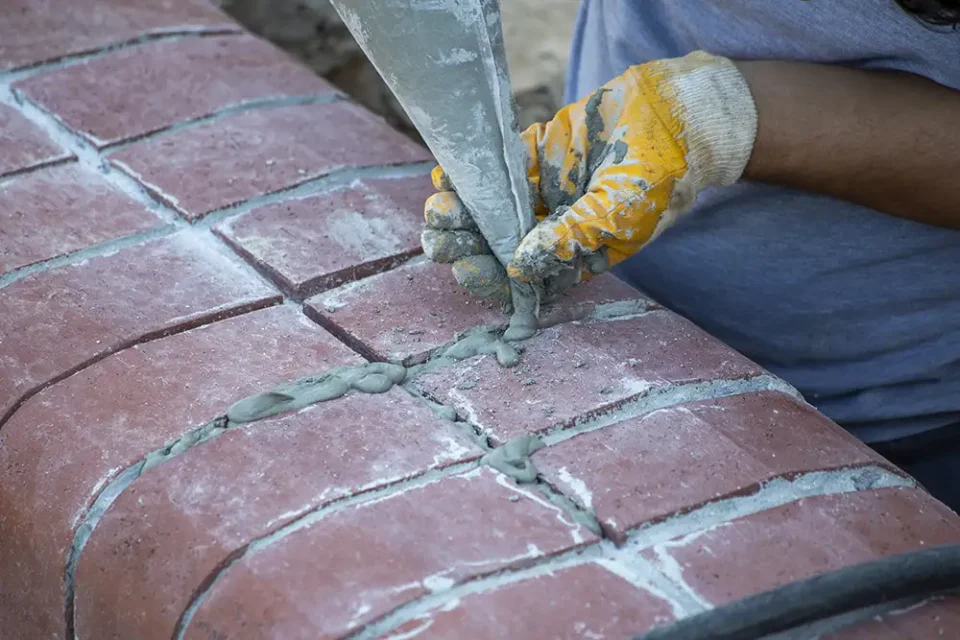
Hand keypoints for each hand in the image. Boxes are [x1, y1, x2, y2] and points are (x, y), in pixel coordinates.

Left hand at [423, 50, 757, 300]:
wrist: (678, 118)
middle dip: (468, 244)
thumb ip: (571, 238)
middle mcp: (554, 228)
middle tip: (436, 239)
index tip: (465, 269)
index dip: (492, 278)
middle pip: (500, 245)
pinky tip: (447, 176)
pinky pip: (500, 168)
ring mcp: (544, 190)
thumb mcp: (618, 214)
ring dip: (464, 211)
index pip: (525, 279)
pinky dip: (474, 173)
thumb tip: (521, 266)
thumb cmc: (660, 178)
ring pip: (494, 208)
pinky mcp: (539, 154)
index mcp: (575, 256)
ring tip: (436, 210)